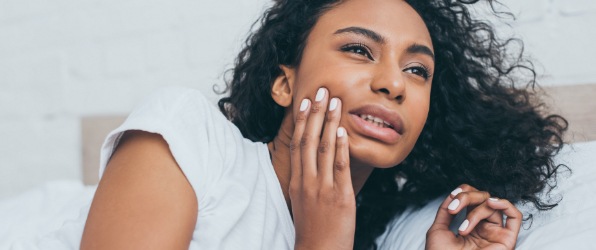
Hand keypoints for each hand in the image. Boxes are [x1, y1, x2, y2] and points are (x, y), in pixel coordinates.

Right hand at [290, 87, 354, 249]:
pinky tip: (343, 131)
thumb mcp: (304, 200)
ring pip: (324, 149)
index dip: (301, 121)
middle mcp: (307, 181)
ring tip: (334, 102)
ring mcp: (323, 188)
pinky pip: (340, 168)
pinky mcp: (340, 196)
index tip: (305, 101)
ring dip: (329, 123)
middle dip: (315, 113)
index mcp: (297, 181)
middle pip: (309, 140)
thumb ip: (307, 178)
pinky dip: (341, 148)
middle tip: (321, 90)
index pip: (298, 144)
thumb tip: (311, 160)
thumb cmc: (313, 227)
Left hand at [426, 184, 521, 249]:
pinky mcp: (507, 240)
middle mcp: (483, 228)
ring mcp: (495, 233)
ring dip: (476, 210)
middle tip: (453, 208)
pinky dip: (505, 204)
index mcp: (469, 226)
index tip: (451, 201)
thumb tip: (453, 193)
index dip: (462, 193)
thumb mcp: (438, 230)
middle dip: (467, 198)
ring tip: (463, 229)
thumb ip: (445, 210)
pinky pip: (515, 217)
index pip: (472, 199)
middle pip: (482, 198)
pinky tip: (491, 202)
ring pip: (493, 206)